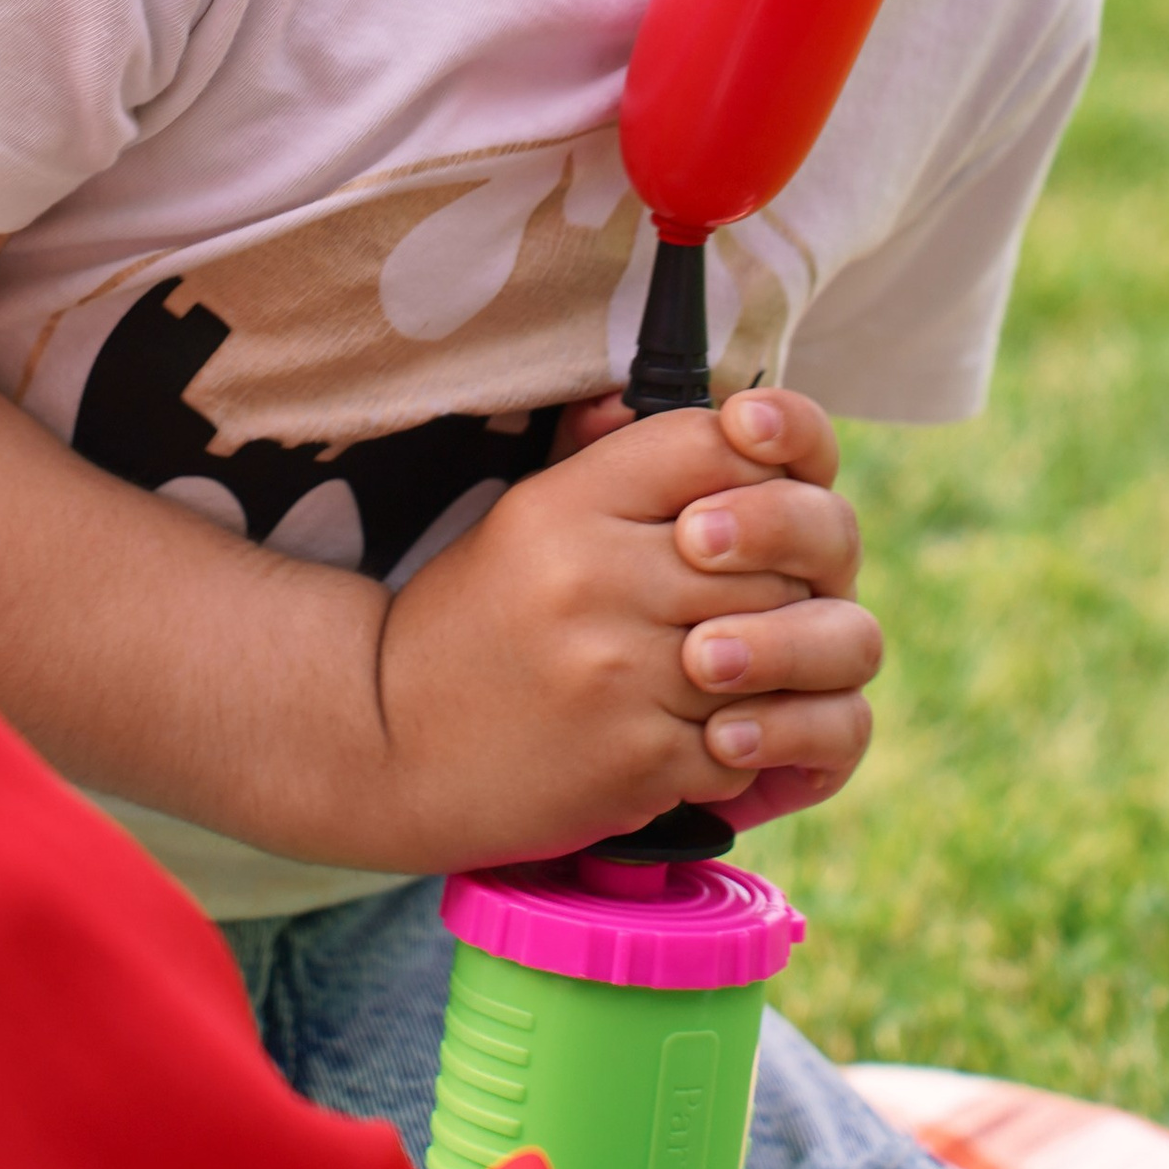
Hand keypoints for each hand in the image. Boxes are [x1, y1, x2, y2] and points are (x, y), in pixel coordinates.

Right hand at [372, 386, 878, 874]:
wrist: (389, 742)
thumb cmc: (475, 619)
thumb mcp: (527, 515)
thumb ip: (618, 458)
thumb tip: (725, 407)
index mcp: (568, 504)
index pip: (714, 441)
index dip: (757, 464)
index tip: (744, 502)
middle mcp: (597, 579)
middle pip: (771, 547)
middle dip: (779, 573)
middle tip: (755, 594)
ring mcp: (621, 674)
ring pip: (776, 642)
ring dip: (772, 660)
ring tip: (740, 663)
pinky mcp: (640, 760)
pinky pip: (751, 737)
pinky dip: (745, 740)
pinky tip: (706, 731)